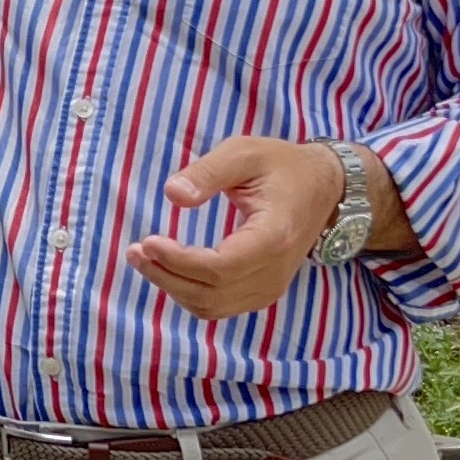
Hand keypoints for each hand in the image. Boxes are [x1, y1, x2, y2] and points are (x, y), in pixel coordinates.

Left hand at [128, 137, 378, 318]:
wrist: (325, 188)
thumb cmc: (282, 166)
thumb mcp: (245, 153)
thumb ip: (208, 172)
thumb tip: (172, 194)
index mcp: (274, 237)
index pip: (220, 268)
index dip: (179, 261)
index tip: (147, 241)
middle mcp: (274, 271)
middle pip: (211, 293)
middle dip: (166, 276)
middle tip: (134, 251)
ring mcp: (271, 287)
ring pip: (212, 306)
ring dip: (173, 288)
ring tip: (143, 259)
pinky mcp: (263, 292)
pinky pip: (219, 306)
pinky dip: (188, 294)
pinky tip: (168, 270)